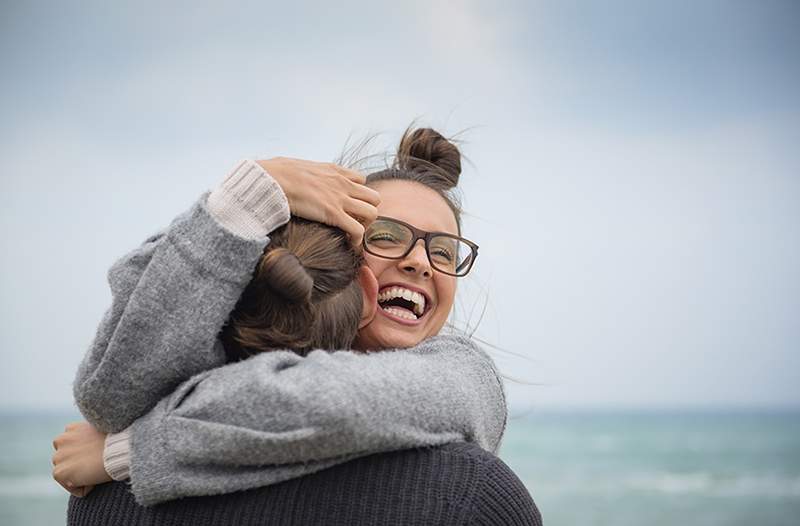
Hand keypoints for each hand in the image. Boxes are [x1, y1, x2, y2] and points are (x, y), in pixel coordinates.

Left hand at [52, 421, 111, 496]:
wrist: (118, 449)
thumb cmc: (119, 442)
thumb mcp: (102, 432)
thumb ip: (90, 438)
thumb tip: (92, 451)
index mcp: (72, 428)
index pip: (70, 447)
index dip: (85, 455)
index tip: (98, 456)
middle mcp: (61, 440)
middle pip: (66, 461)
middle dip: (79, 465)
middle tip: (97, 465)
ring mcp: (58, 457)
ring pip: (67, 474)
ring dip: (80, 476)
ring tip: (97, 471)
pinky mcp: (60, 472)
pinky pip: (71, 486)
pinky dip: (84, 487)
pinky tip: (96, 478)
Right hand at [256, 157, 380, 245]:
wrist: (271, 179)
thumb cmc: (277, 174)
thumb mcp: (299, 166)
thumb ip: (307, 174)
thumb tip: (296, 177)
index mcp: (334, 171)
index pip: (361, 180)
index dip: (358, 195)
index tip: (349, 206)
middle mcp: (343, 183)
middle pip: (374, 197)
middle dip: (368, 211)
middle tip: (355, 222)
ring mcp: (340, 198)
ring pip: (372, 213)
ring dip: (366, 225)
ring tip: (353, 233)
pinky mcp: (334, 214)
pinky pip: (358, 230)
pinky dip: (357, 239)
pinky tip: (349, 243)